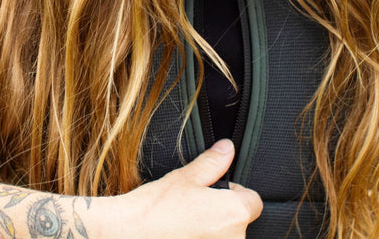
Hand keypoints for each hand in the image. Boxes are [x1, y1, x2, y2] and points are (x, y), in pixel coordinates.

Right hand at [117, 139, 262, 237]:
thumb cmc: (155, 209)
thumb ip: (213, 163)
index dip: (235, 192)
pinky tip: (180, 237)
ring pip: (224, 238)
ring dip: (210, 232)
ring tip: (184, 226)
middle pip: (238, 222)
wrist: (126, 236)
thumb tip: (227, 148)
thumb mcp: (185, 178)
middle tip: (194, 209)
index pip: (252, 201)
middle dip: (221, 214)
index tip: (215, 192)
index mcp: (233, 214)